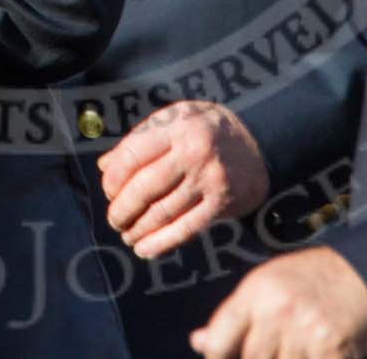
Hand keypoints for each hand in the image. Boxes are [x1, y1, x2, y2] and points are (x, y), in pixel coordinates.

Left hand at [98, 99, 268, 257]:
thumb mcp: (176, 118)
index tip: (108, 192)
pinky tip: (145, 249)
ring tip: (127, 235)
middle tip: (115, 219)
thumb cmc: (208, 129)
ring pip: (162, 212)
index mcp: (177, 125)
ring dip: (138, 229)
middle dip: (122, 209)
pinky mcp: (221, 203)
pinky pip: (185, 229)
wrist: (262, 143)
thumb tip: (105, 166)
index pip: (132, 155)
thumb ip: (141, 138)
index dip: (113, 179)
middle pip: (144, 187)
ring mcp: (209, 179)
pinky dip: (162, 243)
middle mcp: (193, 152)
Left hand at [190, 246, 366, 358]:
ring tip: (297, 347)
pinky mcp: (333, 349)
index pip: (220, 340)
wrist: (366, 272)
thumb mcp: (265, 285)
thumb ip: (233, 317)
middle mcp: (278, 310)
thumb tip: (198, 342)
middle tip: (274, 348)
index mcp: (257, 292)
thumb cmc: (310, 279)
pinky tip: (314, 351)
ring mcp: (306, 331)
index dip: (217, 357)